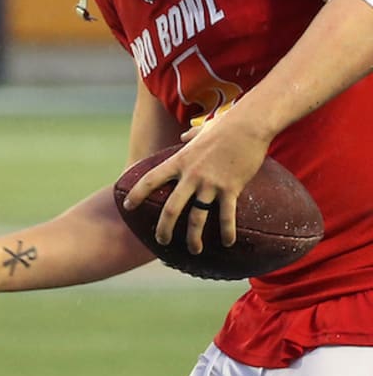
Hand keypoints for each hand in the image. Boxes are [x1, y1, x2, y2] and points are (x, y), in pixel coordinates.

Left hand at [122, 114, 270, 253]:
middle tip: (160, 241)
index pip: (150, 180)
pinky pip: (226, 216)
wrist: (248, 125)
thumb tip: (185, 135)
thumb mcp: (201, 130)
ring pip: (197, 218)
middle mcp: (191, 175)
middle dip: (163, 228)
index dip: (137, 194)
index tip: (127, 207)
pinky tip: (228, 242)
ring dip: (193, 237)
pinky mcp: (230, 189)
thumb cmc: (226, 125)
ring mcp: (210, 183)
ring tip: (193, 250)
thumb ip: (190, 135)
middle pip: (171, 208)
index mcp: (179, 160)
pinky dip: (226, 231)